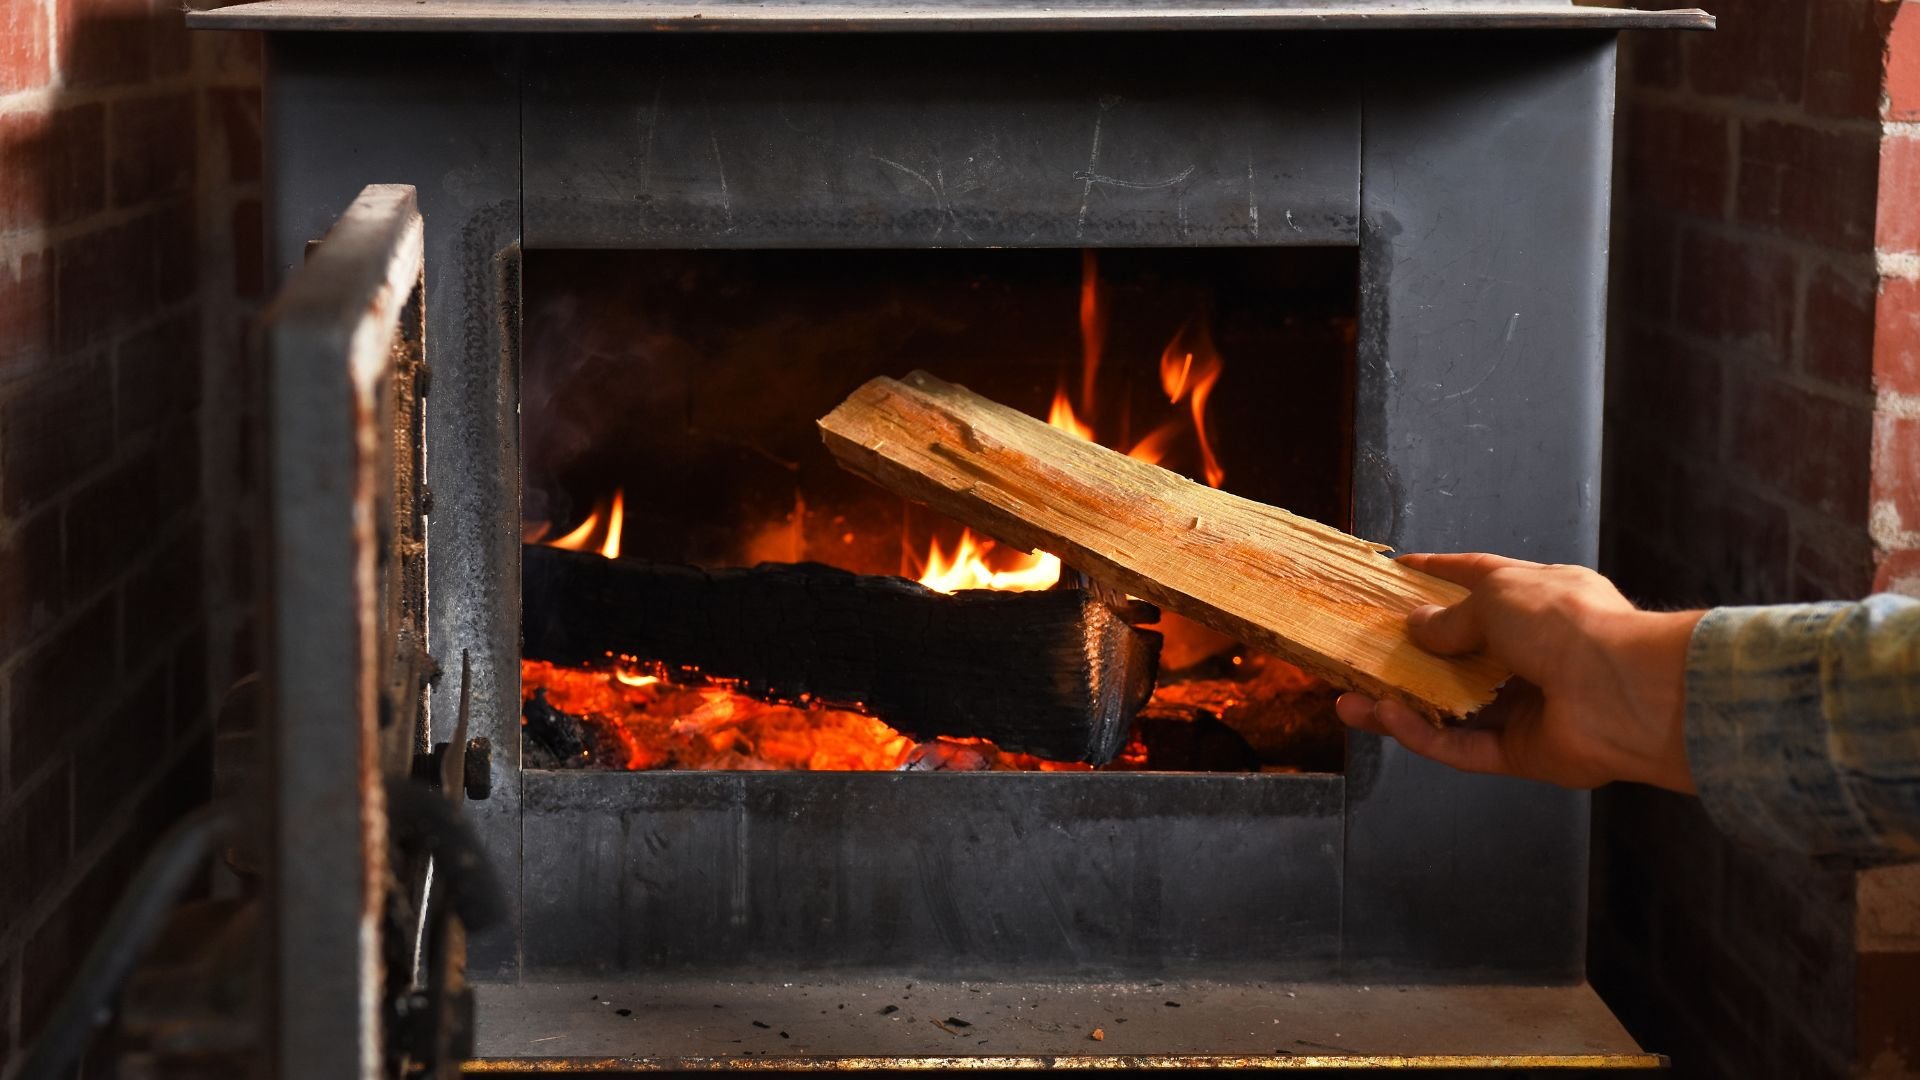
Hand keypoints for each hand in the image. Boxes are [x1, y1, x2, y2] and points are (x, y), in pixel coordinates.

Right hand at [1334, 553, 1701, 791]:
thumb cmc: (1569, 624)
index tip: (1397, 574)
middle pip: (1457, 654)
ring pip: (1450, 708)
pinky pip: (1462, 746)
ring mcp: (1526, 704)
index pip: (1478, 580)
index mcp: (1538, 600)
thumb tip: (1417, 628)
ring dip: (1400, 703)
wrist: (1625, 692)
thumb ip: (1451, 618)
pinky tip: (1386, 719)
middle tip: (1360, 654)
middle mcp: (1532, 651)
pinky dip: (1424, 734)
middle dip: (1406, 655)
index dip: (1437, 575)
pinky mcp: (1520, 752)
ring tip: (1349, 700)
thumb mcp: (1497, 597)